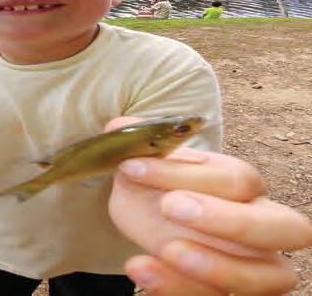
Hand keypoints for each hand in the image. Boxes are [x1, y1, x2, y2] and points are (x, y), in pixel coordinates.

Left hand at [107, 117, 311, 295]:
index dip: (183, 173)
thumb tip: (119, 127)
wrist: (144, 222)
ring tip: (167, 249)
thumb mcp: (141, 167)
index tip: (132, 167)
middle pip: (286, 227)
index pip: (235, 178)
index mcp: (239, 184)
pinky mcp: (225, 292)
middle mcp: (259, 225)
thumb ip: (134, 146)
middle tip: (170, 206)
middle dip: (230, 220)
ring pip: (272, 276)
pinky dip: (179, 288)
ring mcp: (250, 265)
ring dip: (219, 267)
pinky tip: (139, 268)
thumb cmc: (153, 189)